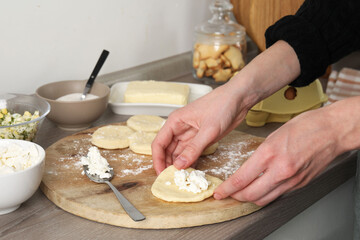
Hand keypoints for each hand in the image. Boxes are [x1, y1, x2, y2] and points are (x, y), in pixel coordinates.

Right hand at [151, 82, 248, 174]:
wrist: (239, 99)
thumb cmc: (222, 105)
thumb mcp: (208, 130)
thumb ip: (193, 149)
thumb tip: (179, 165)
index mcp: (175, 122)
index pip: (159, 143)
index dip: (157, 159)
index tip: (161, 174)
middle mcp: (179, 128)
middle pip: (166, 150)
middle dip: (167, 165)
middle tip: (171, 180)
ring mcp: (190, 134)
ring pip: (178, 153)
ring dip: (178, 165)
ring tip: (180, 179)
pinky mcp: (200, 139)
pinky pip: (190, 153)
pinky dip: (189, 163)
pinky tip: (190, 172)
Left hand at [213, 104, 347, 205]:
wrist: (332, 130)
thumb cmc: (306, 126)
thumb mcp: (273, 135)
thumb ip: (260, 155)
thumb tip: (248, 168)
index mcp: (269, 153)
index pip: (241, 179)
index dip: (227, 189)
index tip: (220, 191)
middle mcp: (280, 170)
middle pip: (251, 195)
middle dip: (235, 196)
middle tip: (228, 193)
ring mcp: (292, 180)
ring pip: (264, 200)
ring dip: (250, 199)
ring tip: (242, 193)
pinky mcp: (300, 184)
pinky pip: (278, 196)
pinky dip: (266, 196)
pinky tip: (262, 189)